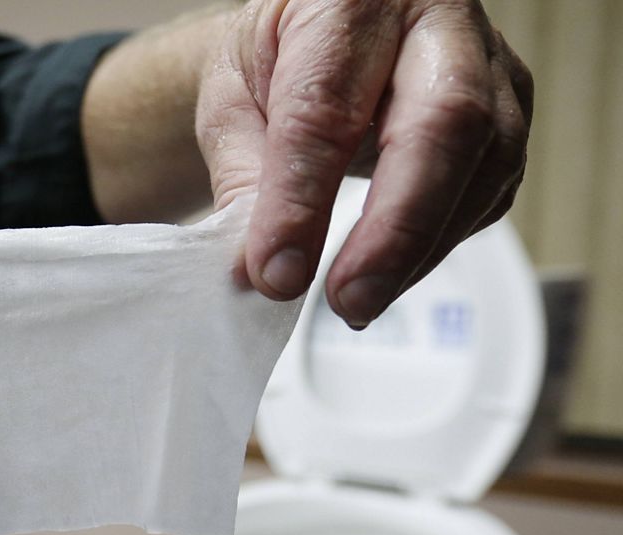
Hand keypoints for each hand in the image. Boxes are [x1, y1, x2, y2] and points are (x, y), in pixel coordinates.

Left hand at [198, 0, 531, 327]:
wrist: (322, 33)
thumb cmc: (277, 57)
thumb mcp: (231, 100)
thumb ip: (244, 177)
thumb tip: (261, 269)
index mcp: (349, 0)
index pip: (327, 108)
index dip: (302, 200)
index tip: (277, 271)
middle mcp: (436, 20)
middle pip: (444, 124)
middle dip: (396, 229)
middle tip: (348, 300)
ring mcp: (488, 65)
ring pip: (486, 163)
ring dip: (420, 249)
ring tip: (360, 300)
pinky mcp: (507, 116)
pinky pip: (490, 190)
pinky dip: (439, 243)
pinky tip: (393, 270)